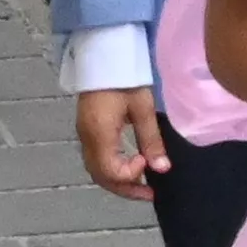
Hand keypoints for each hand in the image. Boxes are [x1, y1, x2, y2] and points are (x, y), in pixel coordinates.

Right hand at [74, 85, 171, 201]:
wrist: (103, 53)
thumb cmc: (124, 78)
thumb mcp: (142, 107)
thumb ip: (151, 140)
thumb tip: (162, 169)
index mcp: (100, 133)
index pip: (110, 171)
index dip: (130, 175)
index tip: (147, 162)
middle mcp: (87, 137)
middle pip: (100, 176)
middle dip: (125, 189)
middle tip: (150, 194)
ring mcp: (84, 134)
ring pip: (96, 170)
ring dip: (118, 181)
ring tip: (142, 185)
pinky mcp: (86, 128)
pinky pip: (95, 159)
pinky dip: (111, 169)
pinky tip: (129, 166)